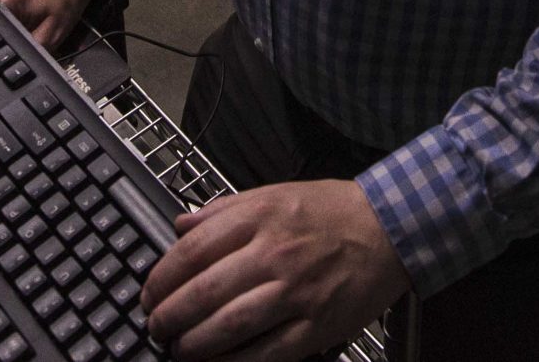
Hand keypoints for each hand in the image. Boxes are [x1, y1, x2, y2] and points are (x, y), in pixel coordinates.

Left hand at [142, 181, 408, 361]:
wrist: (388, 228)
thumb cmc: (330, 212)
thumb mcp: (273, 193)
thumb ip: (223, 209)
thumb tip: (180, 225)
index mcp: (260, 217)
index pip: (193, 249)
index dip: (162, 276)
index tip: (149, 292)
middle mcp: (275, 254)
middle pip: (206, 291)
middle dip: (171, 315)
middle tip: (156, 326)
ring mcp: (296, 293)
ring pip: (231, 325)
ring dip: (195, 343)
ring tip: (179, 349)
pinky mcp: (316, 325)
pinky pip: (267, 353)